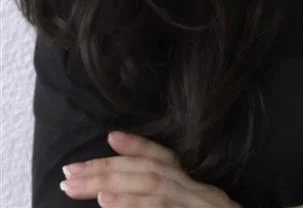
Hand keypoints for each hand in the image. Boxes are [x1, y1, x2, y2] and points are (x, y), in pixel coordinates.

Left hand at [60, 130, 243, 206]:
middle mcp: (199, 193)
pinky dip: (134, 204)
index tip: (109, 136)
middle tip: (69, 172)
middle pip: (151, 171)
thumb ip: (175, 198)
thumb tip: (133, 195)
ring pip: (153, 186)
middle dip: (107, 169)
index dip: (138, 146)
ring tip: (81, 183)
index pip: (166, 161)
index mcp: (199, 190)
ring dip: (113, 182)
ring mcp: (198, 206)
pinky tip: (109, 202)